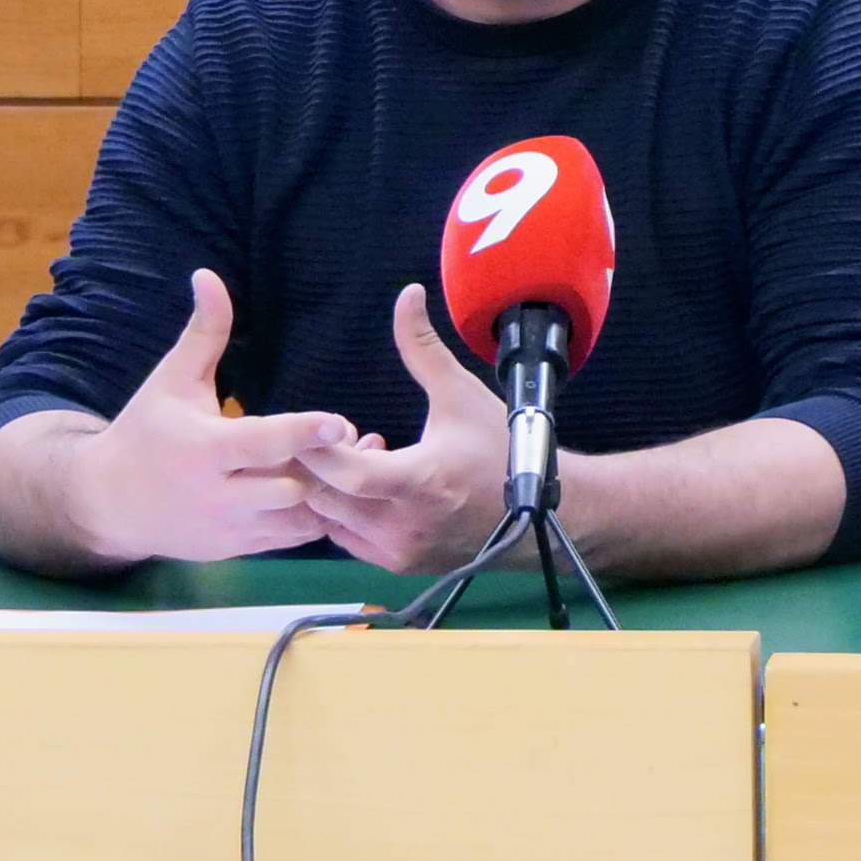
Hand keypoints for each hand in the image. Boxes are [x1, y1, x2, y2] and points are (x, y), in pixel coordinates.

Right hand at [51, 272, 366, 564]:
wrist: (108, 504)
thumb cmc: (145, 432)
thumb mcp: (171, 380)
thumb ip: (204, 332)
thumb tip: (208, 275)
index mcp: (201, 450)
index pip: (260, 444)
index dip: (303, 434)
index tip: (342, 421)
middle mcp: (218, 495)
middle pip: (289, 488)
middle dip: (326, 467)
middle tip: (359, 438)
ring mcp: (230, 530)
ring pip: (297, 521)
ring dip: (330, 495)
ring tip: (359, 460)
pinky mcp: (238, 552)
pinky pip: (291, 540)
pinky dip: (317, 518)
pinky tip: (338, 491)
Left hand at [284, 289, 516, 575]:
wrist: (542, 512)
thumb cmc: (499, 448)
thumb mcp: (459, 393)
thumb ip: (423, 347)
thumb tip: (407, 294)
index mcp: (418, 481)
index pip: (346, 475)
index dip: (318, 451)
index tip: (321, 425)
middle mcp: (403, 525)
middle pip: (325, 498)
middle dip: (318, 464)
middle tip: (336, 435)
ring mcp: (399, 551)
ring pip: (329, 522)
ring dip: (330, 488)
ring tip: (360, 457)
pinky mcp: (398, 566)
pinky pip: (345, 540)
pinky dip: (343, 512)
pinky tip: (369, 486)